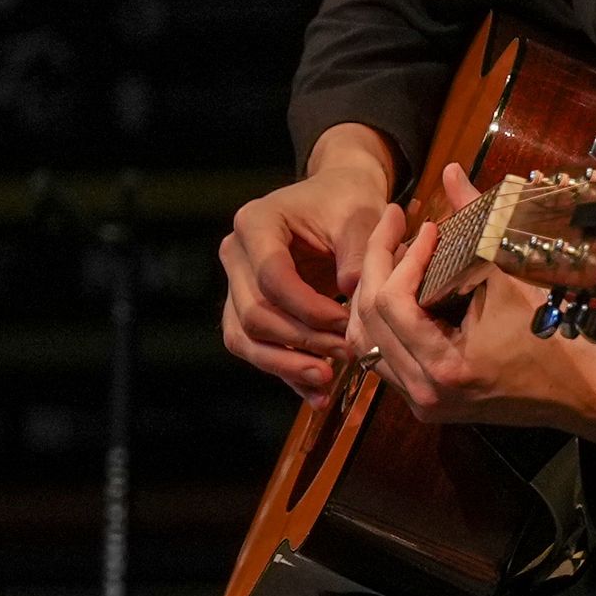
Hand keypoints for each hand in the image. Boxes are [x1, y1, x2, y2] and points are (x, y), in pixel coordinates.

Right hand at [220, 127, 396, 397]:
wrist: (335, 202)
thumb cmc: (347, 204)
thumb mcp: (361, 218)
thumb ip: (360, 251)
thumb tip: (353, 289)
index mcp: (255, 222)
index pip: (272, 277)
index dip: (308, 309)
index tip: (346, 324)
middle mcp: (235, 253)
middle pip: (254, 313)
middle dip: (301, 341)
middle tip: (346, 354)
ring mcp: (234, 283)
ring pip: (244, 338)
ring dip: (286, 365)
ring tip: (327, 381)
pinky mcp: (243, 309)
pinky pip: (254, 348)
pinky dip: (284, 372)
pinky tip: (317, 394)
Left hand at [348, 164, 595, 439]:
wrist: (573, 390)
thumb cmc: (550, 336)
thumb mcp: (511, 277)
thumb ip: (477, 221)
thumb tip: (450, 171)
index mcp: (445, 366)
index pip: (392, 304)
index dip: (402, 257)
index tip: (427, 229)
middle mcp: (423, 391)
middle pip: (367, 321)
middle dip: (376, 265)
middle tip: (393, 227)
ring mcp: (420, 401)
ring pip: (363, 343)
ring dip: (371, 294)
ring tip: (392, 256)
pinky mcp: (422, 401)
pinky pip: (380, 358)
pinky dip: (380, 321)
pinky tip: (398, 289)